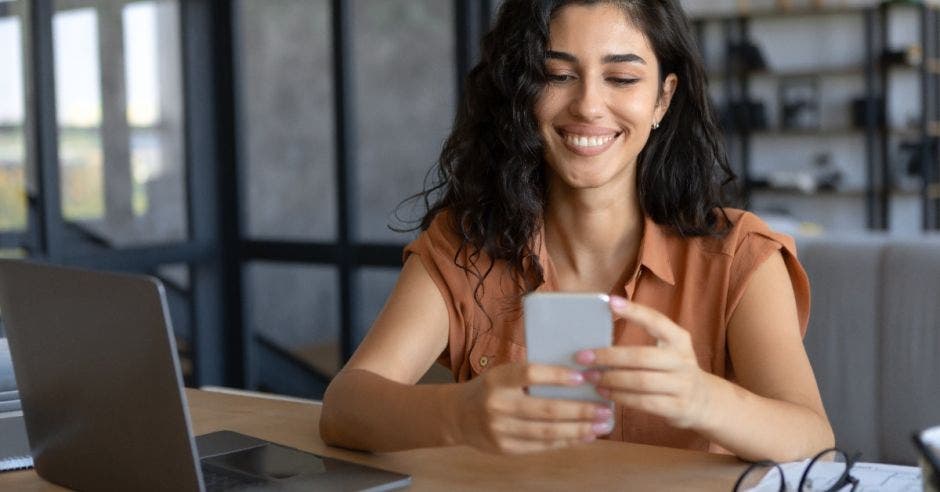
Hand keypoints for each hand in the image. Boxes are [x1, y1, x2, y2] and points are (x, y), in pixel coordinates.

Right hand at [454, 362, 614, 453]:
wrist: (458, 415)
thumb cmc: (492, 389)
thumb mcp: (504, 374)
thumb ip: (532, 375)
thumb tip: (579, 377)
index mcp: (498, 379)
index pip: (531, 374)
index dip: (557, 376)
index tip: (583, 377)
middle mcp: (497, 405)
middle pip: (545, 409)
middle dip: (580, 410)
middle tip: (605, 408)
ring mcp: (500, 430)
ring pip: (547, 432)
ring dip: (578, 429)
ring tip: (601, 425)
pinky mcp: (505, 449)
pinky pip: (541, 446)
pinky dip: (565, 441)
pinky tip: (584, 436)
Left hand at [577, 296, 713, 429]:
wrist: (705, 402)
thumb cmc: (674, 371)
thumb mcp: (668, 350)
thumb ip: (643, 342)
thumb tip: (599, 335)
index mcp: (679, 339)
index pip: (656, 321)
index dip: (635, 311)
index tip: (610, 302)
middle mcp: (682, 360)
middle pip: (642, 356)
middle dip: (609, 356)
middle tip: (583, 357)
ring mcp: (682, 385)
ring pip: (641, 381)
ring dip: (611, 379)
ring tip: (590, 377)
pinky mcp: (677, 407)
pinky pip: (644, 402)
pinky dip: (621, 397)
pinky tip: (604, 393)